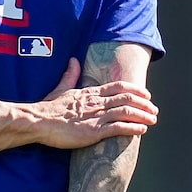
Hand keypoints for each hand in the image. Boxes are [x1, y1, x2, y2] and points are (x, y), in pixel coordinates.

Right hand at [35, 57, 158, 149]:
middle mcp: (97, 102)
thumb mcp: (61, 88)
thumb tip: (73, 60)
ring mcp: (96, 117)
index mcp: (91, 93)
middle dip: (144, 104)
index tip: (146, 94)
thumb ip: (70, 75)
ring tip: (152, 119)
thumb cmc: (48, 108)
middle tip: (154, 109)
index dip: (135, 90)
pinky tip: (141, 130)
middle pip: (127, 99)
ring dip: (142, 115)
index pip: (119, 87)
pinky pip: (118, 128)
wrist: (38, 121)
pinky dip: (132, 128)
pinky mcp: (93, 131)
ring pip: (126, 112)